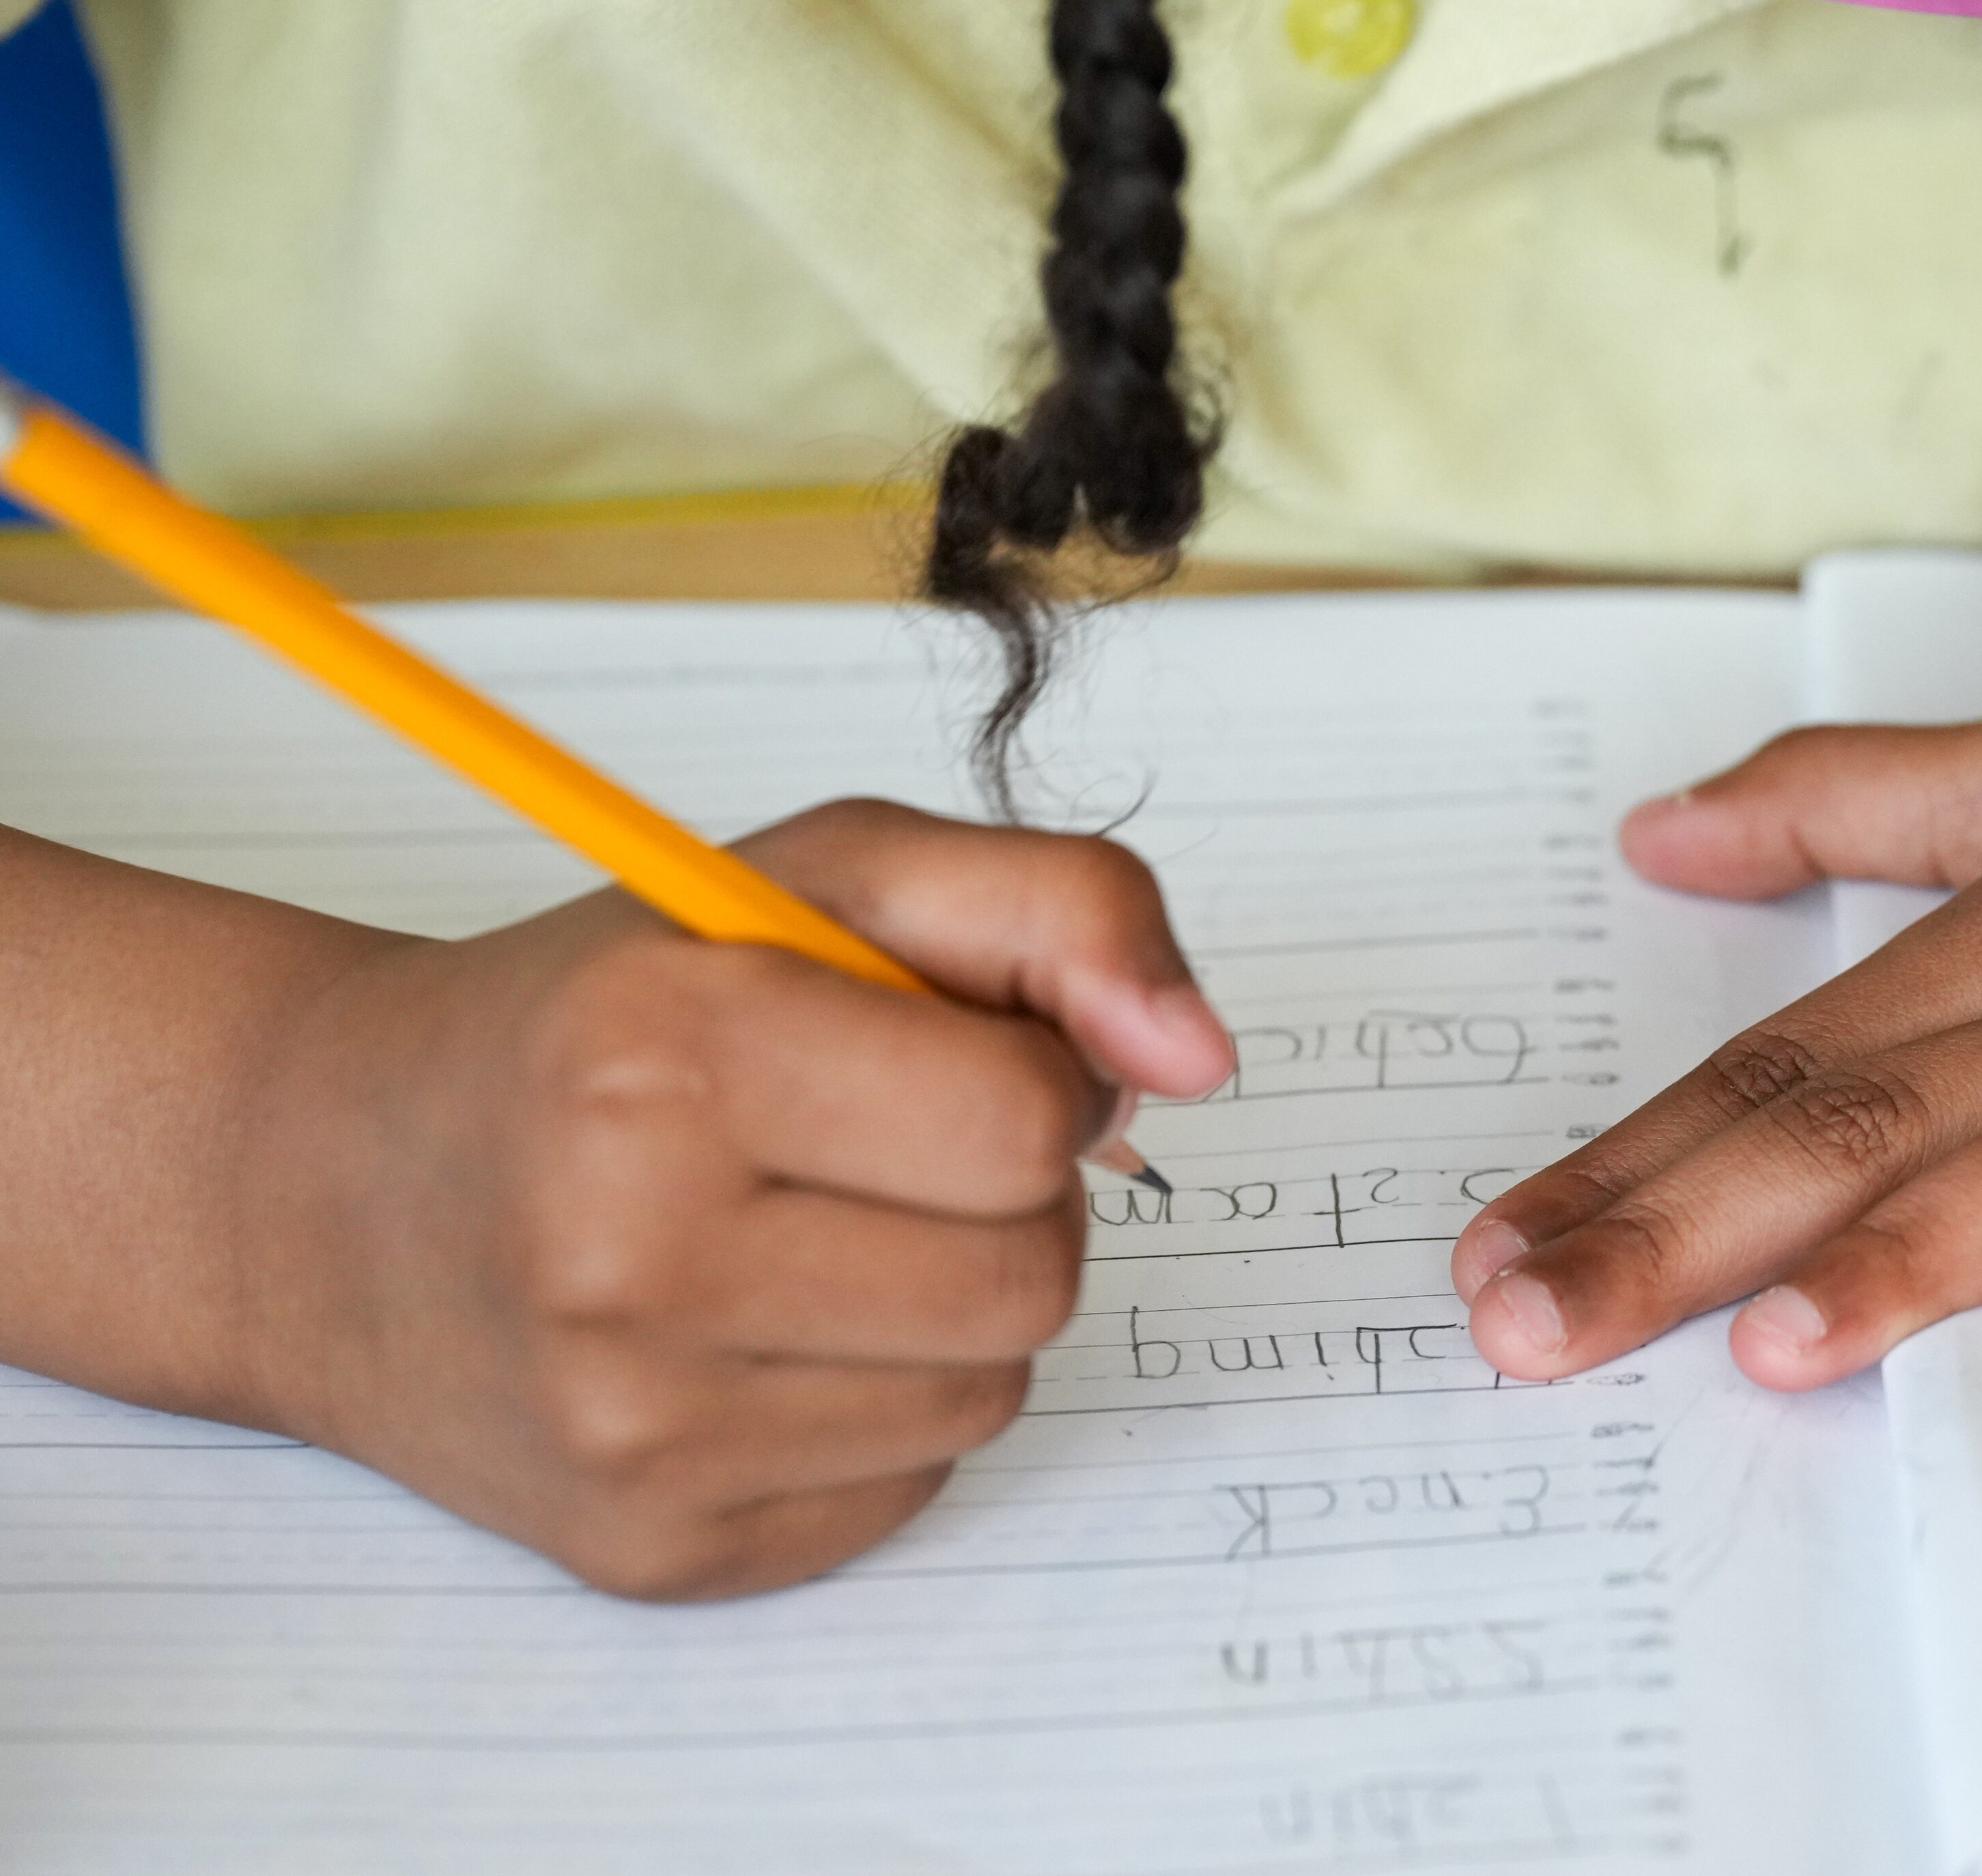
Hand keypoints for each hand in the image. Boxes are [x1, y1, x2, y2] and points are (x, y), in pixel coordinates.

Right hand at [222, 802, 1233, 1600]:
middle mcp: (625, 1256)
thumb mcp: (832, 877)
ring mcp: (632, 1429)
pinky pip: (913, 1480)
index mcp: (663, 1057)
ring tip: (803, 1230)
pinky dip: (876, 1402)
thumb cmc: (607, 1011)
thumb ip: (1063, 910)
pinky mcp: (653, 1548)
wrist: (331, 1186)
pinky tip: (751, 1332)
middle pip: (1030, 1272)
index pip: (1027, 1122)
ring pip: (994, 1387)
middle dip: (999, 1199)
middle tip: (861, 1147)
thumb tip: (1206, 1057)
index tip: (935, 1053)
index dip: (1029, 1077)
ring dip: (950, 1302)